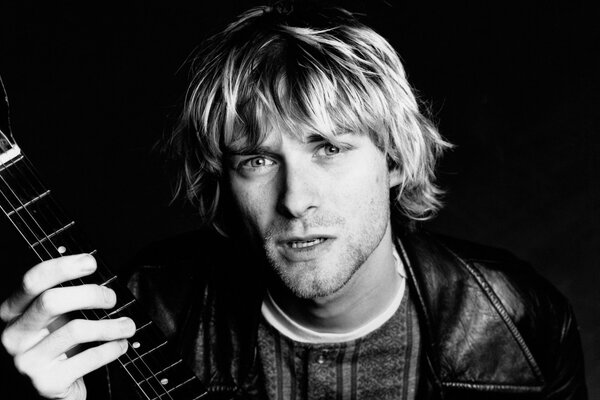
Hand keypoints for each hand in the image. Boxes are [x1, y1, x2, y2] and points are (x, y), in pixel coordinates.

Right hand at [0, 254, 135, 398]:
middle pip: (51, 301)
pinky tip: (120, 345)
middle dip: (90, 294)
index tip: (90, 262)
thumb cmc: (62, 344)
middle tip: (111, 298)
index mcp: (14, 312)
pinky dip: (111, 349)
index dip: (62, 267)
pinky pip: (88, 358)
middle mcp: (14, 335)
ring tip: (128, 326)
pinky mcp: (47, 382)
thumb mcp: (57, 318)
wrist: (56, 387)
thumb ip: (68, 296)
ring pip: (75, 329)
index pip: (32, 281)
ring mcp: (28, 361)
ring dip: (110, 326)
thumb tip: (99, 275)